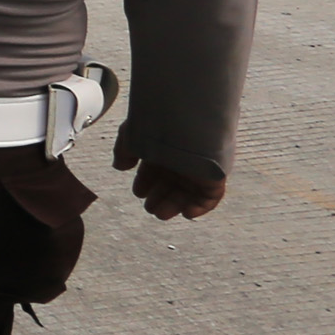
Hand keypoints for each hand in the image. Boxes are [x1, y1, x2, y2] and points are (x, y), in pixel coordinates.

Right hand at [111, 121, 226, 219]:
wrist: (188, 121)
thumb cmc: (160, 124)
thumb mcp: (133, 135)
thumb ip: (124, 150)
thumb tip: (120, 167)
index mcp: (164, 150)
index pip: (156, 170)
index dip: (146, 182)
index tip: (139, 192)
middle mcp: (182, 160)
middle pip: (171, 185)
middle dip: (159, 198)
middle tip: (150, 208)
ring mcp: (198, 169)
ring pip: (188, 194)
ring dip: (175, 205)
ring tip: (161, 213)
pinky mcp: (214, 176)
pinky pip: (210, 197)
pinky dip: (200, 208)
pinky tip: (186, 214)